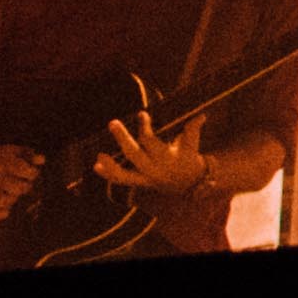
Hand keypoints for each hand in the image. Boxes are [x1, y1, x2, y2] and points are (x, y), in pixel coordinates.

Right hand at [0, 143, 43, 227]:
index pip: (27, 172)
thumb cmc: (2, 156)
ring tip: (12, 193)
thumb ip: (30, 154)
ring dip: (12, 199)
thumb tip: (42, 160)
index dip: (33, 173)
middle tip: (22, 183)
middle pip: (18, 188)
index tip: (30, 172)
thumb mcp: (16, 150)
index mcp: (4, 162)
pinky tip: (6, 212)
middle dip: (25, 187)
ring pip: (2, 201)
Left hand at [95, 110, 216, 202]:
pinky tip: (97, 165)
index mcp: (167, 158)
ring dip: (110, 164)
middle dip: (123, 139)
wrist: (188, 183)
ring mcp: (144, 178)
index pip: (151, 142)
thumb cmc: (189, 157)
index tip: (141, 114)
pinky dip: (108, 174)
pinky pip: (121, 180)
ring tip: (99, 154)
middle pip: (134, 154)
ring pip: (123, 174)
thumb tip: (200, 115)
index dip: (145, 128)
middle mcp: (154, 169)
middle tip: (113, 123)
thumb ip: (193, 129)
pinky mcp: (138, 183)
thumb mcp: (193, 144)